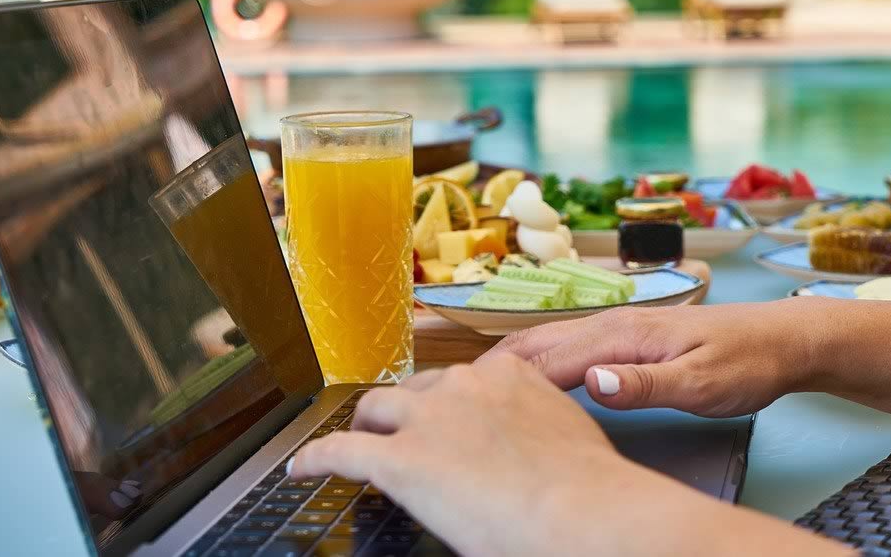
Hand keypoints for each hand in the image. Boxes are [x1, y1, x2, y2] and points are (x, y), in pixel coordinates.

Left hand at [289, 354, 637, 556]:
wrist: (580, 513)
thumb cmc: (588, 491)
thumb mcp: (563, 440)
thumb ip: (536, 434)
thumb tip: (531, 459)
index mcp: (509, 376)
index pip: (464, 381)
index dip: (447, 405)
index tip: (445, 421)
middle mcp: (465, 384)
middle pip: (416, 389)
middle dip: (405, 412)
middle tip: (400, 435)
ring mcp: (429, 418)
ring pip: (375, 410)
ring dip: (364, 428)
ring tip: (355, 444)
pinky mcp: (397, 459)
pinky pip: (342, 452)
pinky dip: (316, 460)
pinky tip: (302, 470)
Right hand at [482, 302, 810, 416]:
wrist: (782, 338)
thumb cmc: (747, 362)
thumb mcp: (702, 384)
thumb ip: (646, 385)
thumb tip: (591, 381)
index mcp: (624, 334)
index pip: (550, 358)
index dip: (505, 380)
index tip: (466, 401)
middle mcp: (613, 323)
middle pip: (538, 343)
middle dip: (492, 366)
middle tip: (448, 392)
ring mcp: (620, 326)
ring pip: (549, 340)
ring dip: (510, 361)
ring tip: (471, 386)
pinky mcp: (629, 335)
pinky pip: (569, 344)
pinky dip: (538, 358)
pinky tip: (529, 376)